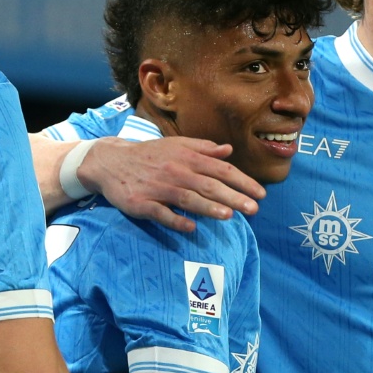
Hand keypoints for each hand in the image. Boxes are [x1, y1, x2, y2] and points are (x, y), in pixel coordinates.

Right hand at [78, 136, 264, 231]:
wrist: (111, 161)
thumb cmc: (149, 155)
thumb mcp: (176, 145)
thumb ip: (202, 148)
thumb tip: (228, 150)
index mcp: (186, 156)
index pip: (220, 169)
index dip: (242, 180)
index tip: (261, 193)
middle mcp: (175, 171)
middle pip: (208, 184)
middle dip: (233, 196)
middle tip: (254, 209)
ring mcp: (158, 187)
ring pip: (187, 198)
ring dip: (208, 207)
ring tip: (229, 216)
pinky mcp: (141, 202)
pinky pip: (160, 213)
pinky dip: (175, 219)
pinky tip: (191, 227)